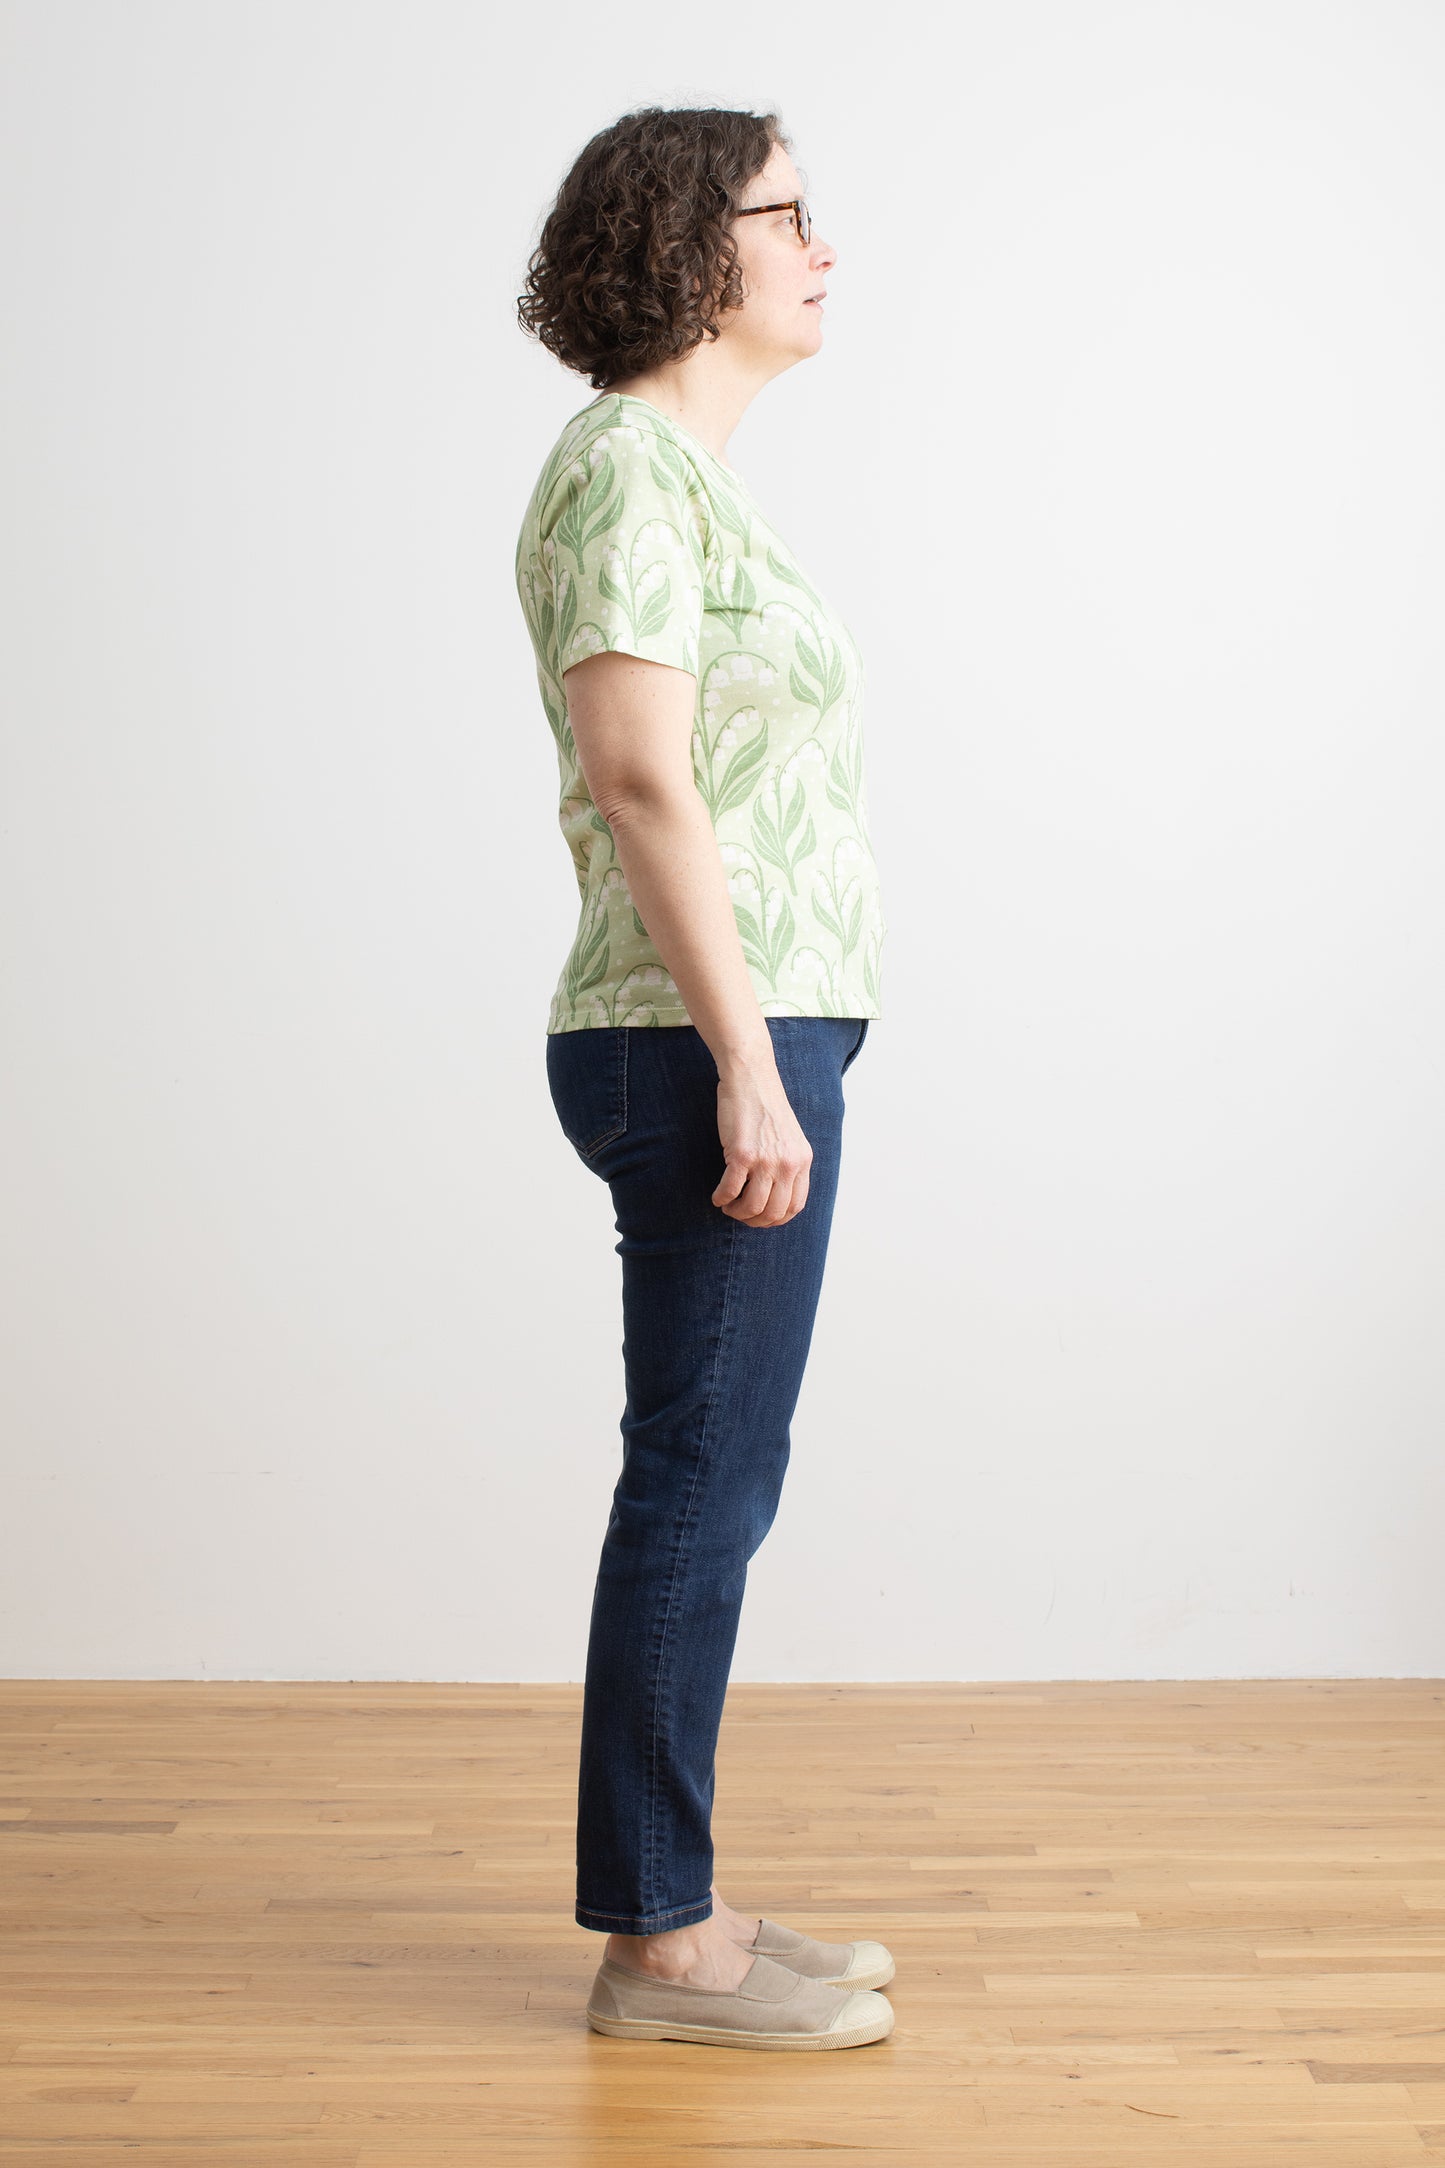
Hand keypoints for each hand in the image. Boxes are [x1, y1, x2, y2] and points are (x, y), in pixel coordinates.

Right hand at [712, 1054, 812, 1224]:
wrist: (751, 1078)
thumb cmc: (764, 1106)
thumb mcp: (789, 1137)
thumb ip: (787, 1164)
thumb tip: (773, 1194)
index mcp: (802, 1160)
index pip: (795, 1206)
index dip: (776, 1219)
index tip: (761, 1217)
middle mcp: (788, 1163)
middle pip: (774, 1212)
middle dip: (755, 1220)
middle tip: (740, 1214)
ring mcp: (766, 1160)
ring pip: (753, 1206)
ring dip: (737, 1212)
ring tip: (727, 1205)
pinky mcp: (742, 1154)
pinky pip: (730, 1190)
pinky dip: (721, 1198)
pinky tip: (717, 1196)